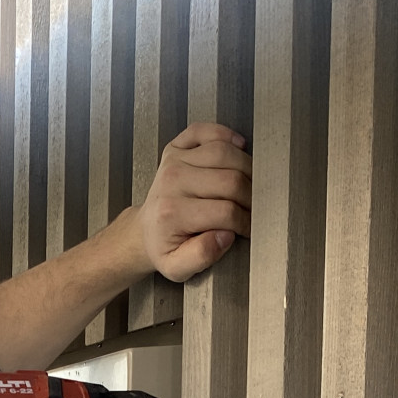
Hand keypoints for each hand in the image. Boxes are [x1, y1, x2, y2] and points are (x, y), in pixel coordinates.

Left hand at [138, 122, 251, 281]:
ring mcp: (174, 160)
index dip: (246, 222)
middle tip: (252, 209)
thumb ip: (202, 256)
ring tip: (248, 187)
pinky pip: (206, 130)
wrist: (145, 230)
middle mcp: (172, 181)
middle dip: (250, 198)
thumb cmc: (165, 247)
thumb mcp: (177, 267)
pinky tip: (238, 149)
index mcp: (172, 213)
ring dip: (246, 169)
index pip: (226, 212)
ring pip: (225, 153)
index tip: (249, 229)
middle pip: (231, 180)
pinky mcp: (176, 147)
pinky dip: (227, 135)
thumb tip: (226, 235)